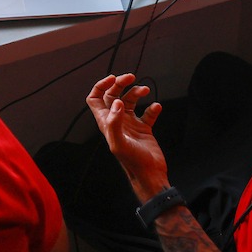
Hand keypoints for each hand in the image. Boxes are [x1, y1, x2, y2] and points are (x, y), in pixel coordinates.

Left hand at [85, 73, 169, 198]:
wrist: (151, 175)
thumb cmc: (133, 162)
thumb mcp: (119, 143)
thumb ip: (115, 122)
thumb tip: (117, 102)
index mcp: (106, 123)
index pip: (95, 99)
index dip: (100, 86)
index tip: (113, 78)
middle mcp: (117, 121)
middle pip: (113, 96)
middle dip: (120, 84)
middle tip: (131, 77)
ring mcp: (130, 124)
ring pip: (130, 101)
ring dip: (136, 92)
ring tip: (145, 90)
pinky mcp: (144, 129)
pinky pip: (147, 113)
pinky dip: (152, 107)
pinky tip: (156, 107)